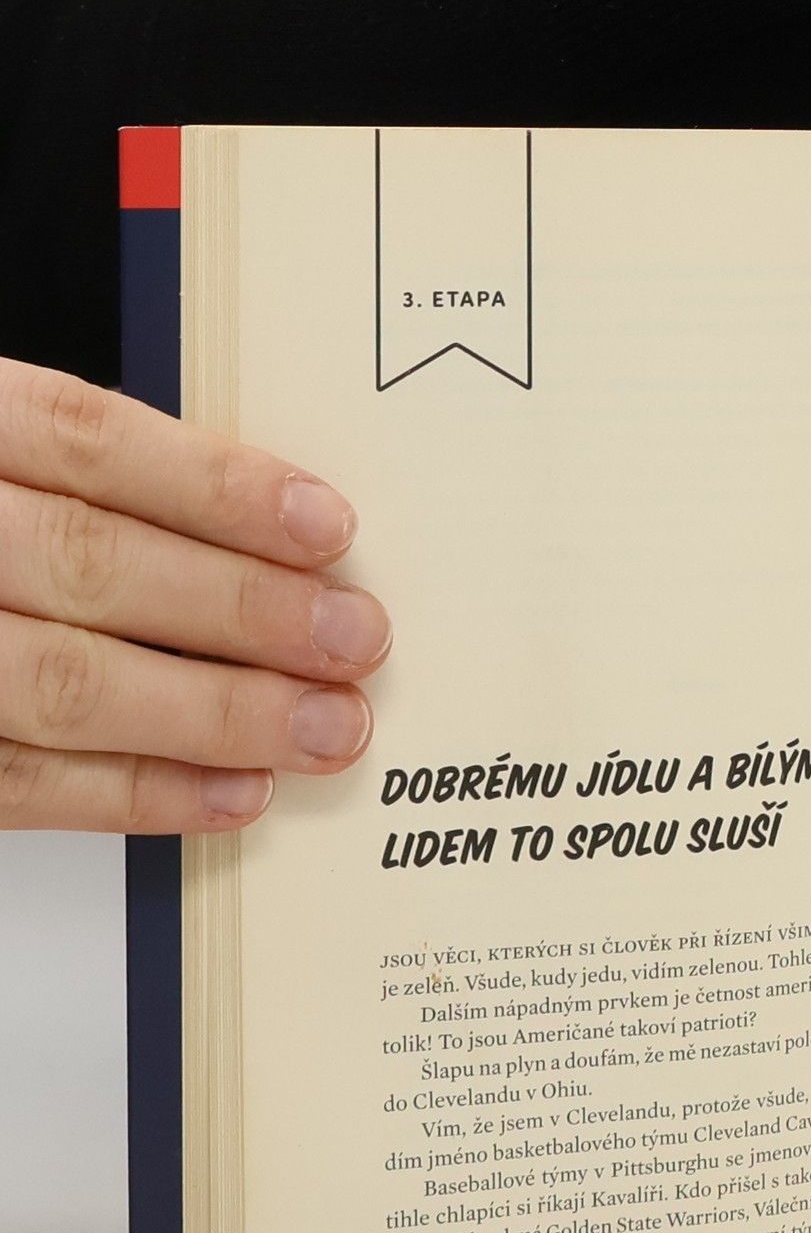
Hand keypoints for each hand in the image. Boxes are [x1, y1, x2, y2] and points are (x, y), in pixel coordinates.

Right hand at [0, 359, 387, 832]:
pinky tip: (236, 791)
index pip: (80, 440)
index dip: (213, 486)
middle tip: (355, 638)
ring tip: (326, 726)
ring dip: (216, 711)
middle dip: (242, 609)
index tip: (326, 527)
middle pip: (88, 563)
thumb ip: (84, 480)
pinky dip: (141, 792)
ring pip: (62, 680)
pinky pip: (21, 782)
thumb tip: (270, 533)